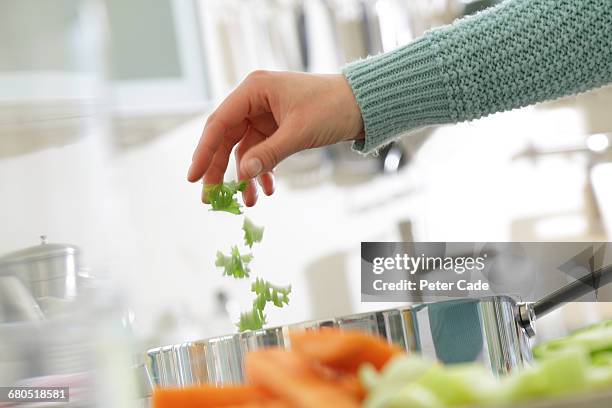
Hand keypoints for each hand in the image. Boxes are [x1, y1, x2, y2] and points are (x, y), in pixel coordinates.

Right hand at [187, 71, 363, 205]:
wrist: (361, 105)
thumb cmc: (332, 108)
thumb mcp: (298, 133)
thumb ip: (269, 154)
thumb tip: (243, 175)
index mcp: (254, 90)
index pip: (219, 123)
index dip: (204, 151)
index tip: (193, 177)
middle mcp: (254, 100)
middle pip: (226, 138)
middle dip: (220, 170)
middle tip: (212, 198)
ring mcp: (264, 115)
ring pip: (243, 149)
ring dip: (244, 176)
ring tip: (247, 202)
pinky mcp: (275, 127)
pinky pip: (260, 152)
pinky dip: (262, 170)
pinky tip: (267, 189)